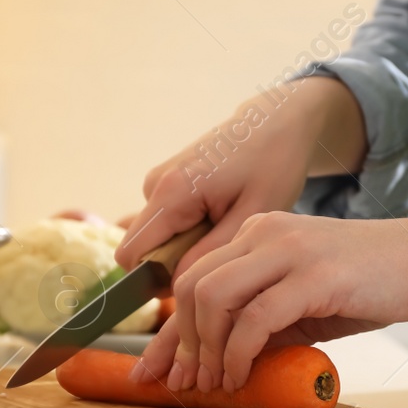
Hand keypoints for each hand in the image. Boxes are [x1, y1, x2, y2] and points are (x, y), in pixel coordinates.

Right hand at [115, 78, 365, 277]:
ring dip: (186, 245)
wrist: (276, 122)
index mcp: (172, 192)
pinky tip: (221, 216)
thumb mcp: (251, 216)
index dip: (156, 280)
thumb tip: (176, 284)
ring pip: (157, 236)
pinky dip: (190, 229)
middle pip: (144, 248)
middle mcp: (155, 184)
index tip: (196, 282)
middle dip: (175, 263)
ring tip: (228, 228)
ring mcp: (159, 180)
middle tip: (223, 253)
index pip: (131, 256)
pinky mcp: (168, 180)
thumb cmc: (271, 166)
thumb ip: (209, 253)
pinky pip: (166, 221)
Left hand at [134, 165, 407, 392]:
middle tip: (187, 388)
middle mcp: (265, 232)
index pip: (192, 279)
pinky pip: (255, 317)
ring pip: (214, 298)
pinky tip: (241, 376)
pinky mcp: (314, 274)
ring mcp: (288, 249)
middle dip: (180, 345)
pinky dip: (238, 353)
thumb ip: (265, 319)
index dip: (168, 332)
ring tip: (215, 386)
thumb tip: (221, 362)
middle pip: (191, 287)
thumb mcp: (308, 300)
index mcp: (259, 233)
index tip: (152, 373)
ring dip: (205, 351)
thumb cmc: (375, 283)